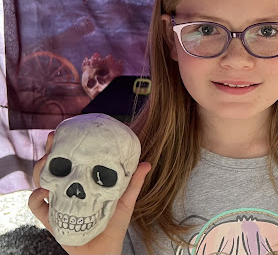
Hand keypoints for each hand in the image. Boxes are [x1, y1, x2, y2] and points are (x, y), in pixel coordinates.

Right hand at [28, 131, 150, 254]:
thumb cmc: (113, 225)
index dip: (67, 145)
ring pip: (41, 181)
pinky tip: (44, 191)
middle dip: (50, 151)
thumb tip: (146, 163)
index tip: (67, 130)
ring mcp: (58, 203)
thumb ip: (133, 183)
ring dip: (40, 169)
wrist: (104, 252)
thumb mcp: (125, 200)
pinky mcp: (51, 220)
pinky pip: (37, 207)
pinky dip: (36, 198)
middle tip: (54, 139)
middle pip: (53, 166)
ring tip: (47, 161)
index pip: (72, 160)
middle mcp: (68, 190)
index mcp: (83, 182)